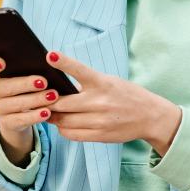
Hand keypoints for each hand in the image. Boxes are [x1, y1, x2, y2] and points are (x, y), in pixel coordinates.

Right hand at [0, 56, 57, 151]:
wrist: (21, 113)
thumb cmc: (25, 84)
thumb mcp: (23, 74)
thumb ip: (26, 65)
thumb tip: (46, 58)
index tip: (2, 62)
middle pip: (3, 87)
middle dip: (24, 84)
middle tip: (43, 81)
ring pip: (15, 104)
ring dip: (35, 100)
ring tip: (52, 96)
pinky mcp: (8, 123)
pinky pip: (21, 120)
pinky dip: (34, 116)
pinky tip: (47, 112)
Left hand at [43, 50, 180, 150]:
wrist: (150, 116)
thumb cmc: (126, 95)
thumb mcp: (110, 82)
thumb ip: (87, 83)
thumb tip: (59, 88)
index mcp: (102, 83)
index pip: (79, 70)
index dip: (63, 62)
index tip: (50, 55)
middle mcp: (100, 101)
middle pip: (62, 103)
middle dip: (48, 101)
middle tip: (39, 99)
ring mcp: (99, 120)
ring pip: (63, 120)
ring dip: (53, 117)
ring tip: (49, 112)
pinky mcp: (100, 135)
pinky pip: (72, 134)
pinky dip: (63, 129)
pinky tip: (63, 124)